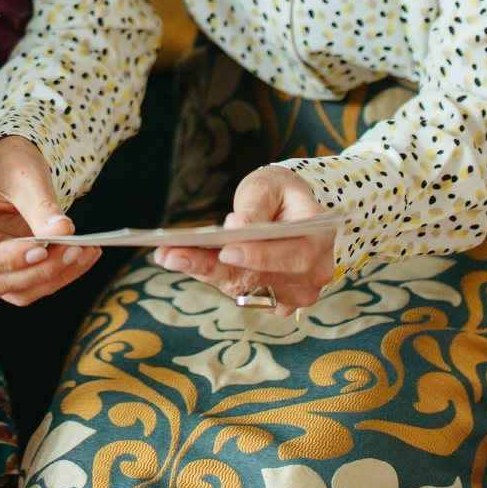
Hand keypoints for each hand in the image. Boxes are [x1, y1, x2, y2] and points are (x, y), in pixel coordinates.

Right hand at [0, 136, 100, 305]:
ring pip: (18, 289)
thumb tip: (65, 233)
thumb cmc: (11, 164)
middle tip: (77, 249)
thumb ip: (41, 207)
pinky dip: (59, 275)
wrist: (12, 165)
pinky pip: (32, 284)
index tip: (41, 249)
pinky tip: (83, 256)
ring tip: (87, 253)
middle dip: (41, 269)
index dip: (5, 260)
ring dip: (55, 277)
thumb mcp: (26, 177)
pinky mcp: (7, 270)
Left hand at [153, 166, 334, 314]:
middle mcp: (313, 274)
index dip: (260, 256)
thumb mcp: (270, 186)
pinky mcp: (272, 301)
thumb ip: (255, 206)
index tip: (225, 250)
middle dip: (212, 266)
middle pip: (260, 277)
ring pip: (243, 287)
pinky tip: (179, 260)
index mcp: (320, 239)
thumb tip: (237, 226)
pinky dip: (208, 275)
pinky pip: (237, 290)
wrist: (293, 212)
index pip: (294, 255)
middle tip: (172, 255)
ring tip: (166, 255)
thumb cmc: (280, 193)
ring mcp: (294, 294)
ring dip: (202, 272)